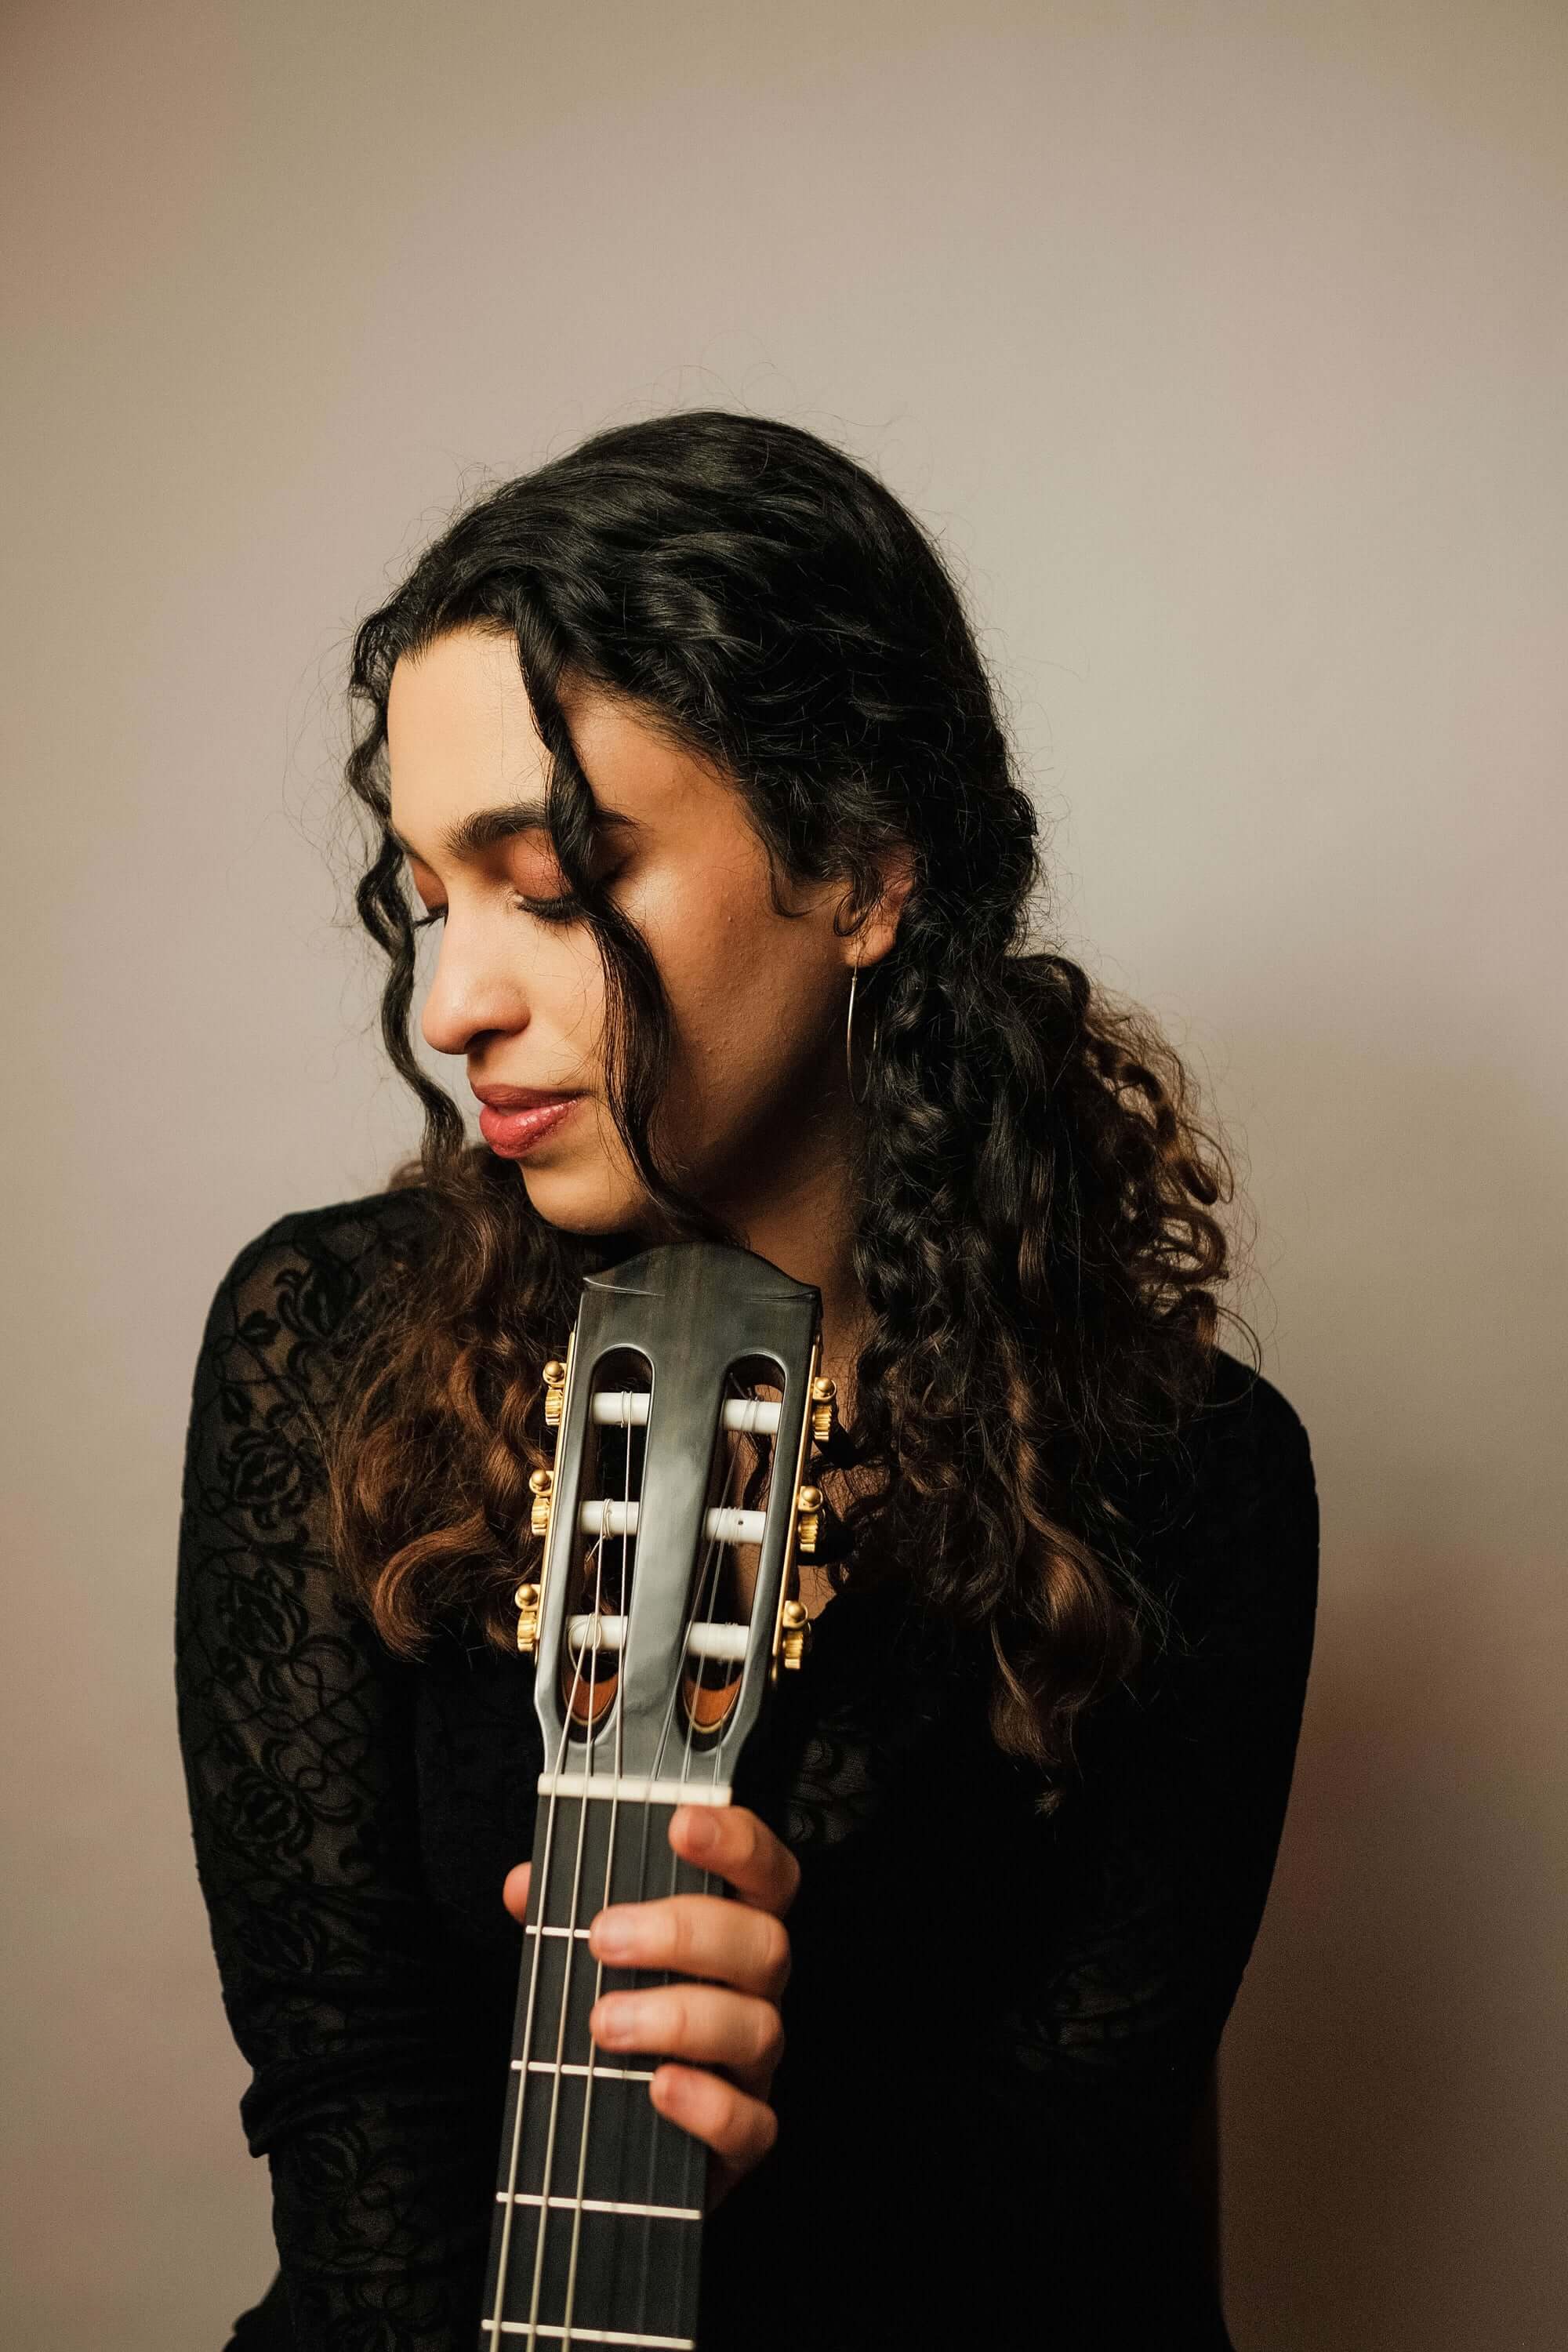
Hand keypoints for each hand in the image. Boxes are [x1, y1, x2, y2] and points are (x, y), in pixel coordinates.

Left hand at [502, 1803, 799, 2209]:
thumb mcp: (584, 1966)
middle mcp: (752, 1994)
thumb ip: (558, 1920)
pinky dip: (707, 2105)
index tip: (681, 1824)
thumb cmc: (618, 2026)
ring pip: (757, 2029)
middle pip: (763, 1945)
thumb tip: (522, 1884)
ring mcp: (752, 2067)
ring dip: (678, 2018)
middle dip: (685, 1933)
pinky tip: (657, 2087)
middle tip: (605, 1937)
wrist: (618, 2148)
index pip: (763, 1872)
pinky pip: (751, 2123)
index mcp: (728, 1935)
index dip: (735, 1841)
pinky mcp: (742, 2138)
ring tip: (604, 2022)